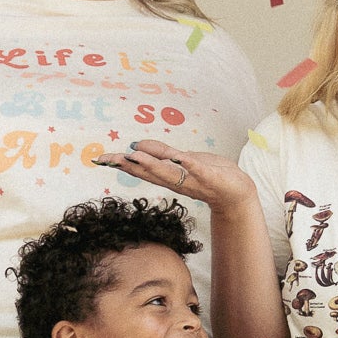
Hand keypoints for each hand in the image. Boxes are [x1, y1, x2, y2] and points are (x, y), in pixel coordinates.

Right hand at [101, 140, 256, 213]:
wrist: (236, 192)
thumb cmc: (209, 174)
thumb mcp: (181, 160)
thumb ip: (161, 153)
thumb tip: (135, 145)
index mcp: (168, 175)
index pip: (142, 168)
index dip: (122, 163)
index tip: (101, 159)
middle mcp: (176, 180)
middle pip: (149, 172)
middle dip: (129, 164)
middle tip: (109, 158)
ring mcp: (193, 179)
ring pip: (169, 172)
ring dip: (152, 164)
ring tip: (135, 155)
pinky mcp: (211, 177)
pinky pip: (199, 170)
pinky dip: (190, 165)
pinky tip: (181, 157)